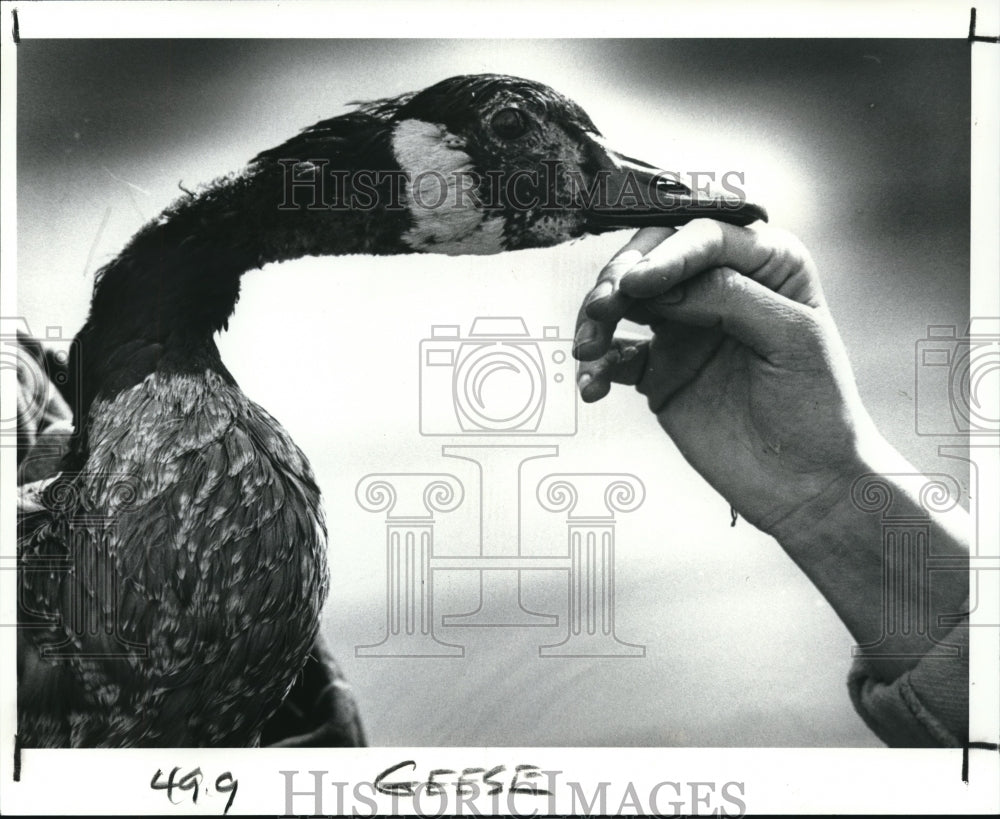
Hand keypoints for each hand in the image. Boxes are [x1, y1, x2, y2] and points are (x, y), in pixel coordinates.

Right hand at [573, 220, 881, 535]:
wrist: (805, 484)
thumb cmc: (817, 408)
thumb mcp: (792, 338)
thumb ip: (729, 298)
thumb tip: (661, 285)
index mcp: (765, 265)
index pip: (706, 237)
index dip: (668, 254)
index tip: (639, 282)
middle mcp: (719, 287)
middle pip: (653, 259)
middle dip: (620, 279)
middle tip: (604, 308)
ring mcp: (684, 328)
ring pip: (625, 302)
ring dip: (597, 319)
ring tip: (587, 348)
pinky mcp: (659, 370)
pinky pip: (615, 356)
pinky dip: (596, 366)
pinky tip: (591, 385)